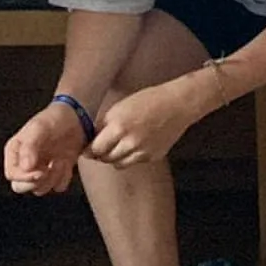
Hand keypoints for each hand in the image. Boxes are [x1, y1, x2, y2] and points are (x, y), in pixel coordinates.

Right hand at [4, 103, 86, 194]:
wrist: (76, 118)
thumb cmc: (54, 119)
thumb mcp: (39, 128)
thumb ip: (30, 147)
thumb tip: (25, 168)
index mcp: (15, 152)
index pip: (12, 174)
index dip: (24, 177)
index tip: (40, 172)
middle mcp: (25, 163)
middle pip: (21, 186)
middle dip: (36, 182)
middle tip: (48, 170)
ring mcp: (41, 169)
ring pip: (40, 189)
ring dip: (52, 178)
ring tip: (59, 160)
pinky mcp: (57, 172)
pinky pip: (58, 186)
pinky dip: (63, 178)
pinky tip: (66, 163)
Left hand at [84, 78, 209, 167]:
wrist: (178, 104)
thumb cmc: (148, 100)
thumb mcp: (120, 107)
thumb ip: (104, 125)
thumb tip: (91, 140)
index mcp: (118, 127)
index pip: (95, 149)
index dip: (89, 150)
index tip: (87, 148)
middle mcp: (130, 142)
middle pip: (105, 158)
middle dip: (101, 154)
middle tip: (102, 147)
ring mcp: (143, 151)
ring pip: (118, 164)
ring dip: (114, 158)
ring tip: (118, 147)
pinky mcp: (153, 156)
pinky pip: (134, 161)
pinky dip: (131, 156)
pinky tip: (136, 144)